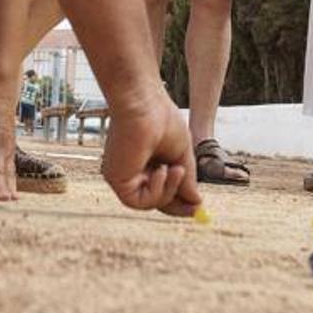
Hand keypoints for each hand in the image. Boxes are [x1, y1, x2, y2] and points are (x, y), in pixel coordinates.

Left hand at [101, 87, 202, 216]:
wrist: (143, 103)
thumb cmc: (161, 118)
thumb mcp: (181, 153)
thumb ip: (186, 178)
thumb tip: (196, 202)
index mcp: (146, 161)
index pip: (161, 189)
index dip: (178, 200)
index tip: (196, 207)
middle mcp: (132, 169)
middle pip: (154, 200)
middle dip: (175, 206)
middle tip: (194, 209)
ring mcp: (122, 175)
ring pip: (149, 203)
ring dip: (169, 192)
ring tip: (176, 169)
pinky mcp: (116, 179)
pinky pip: (139, 202)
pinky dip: (156, 191)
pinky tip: (162, 170)